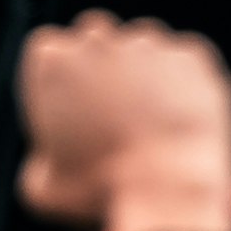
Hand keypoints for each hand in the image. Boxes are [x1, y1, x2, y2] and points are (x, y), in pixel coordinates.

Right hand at [15, 13, 230, 230]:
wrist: (167, 192)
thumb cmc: (100, 192)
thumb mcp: (43, 189)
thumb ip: (39, 161)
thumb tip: (49, 163)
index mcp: (51, 59)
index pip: (50, 52)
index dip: (63, 84)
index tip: (75, 113)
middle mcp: (97, 38)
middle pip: (95, 40)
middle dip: (103, 69)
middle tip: (115, 115)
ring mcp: (148, 42)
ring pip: (143, 50)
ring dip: (145, 75)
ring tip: (154, 124)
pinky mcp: (192, 55)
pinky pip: (185, 64)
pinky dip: (185, 85)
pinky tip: (182, 121)